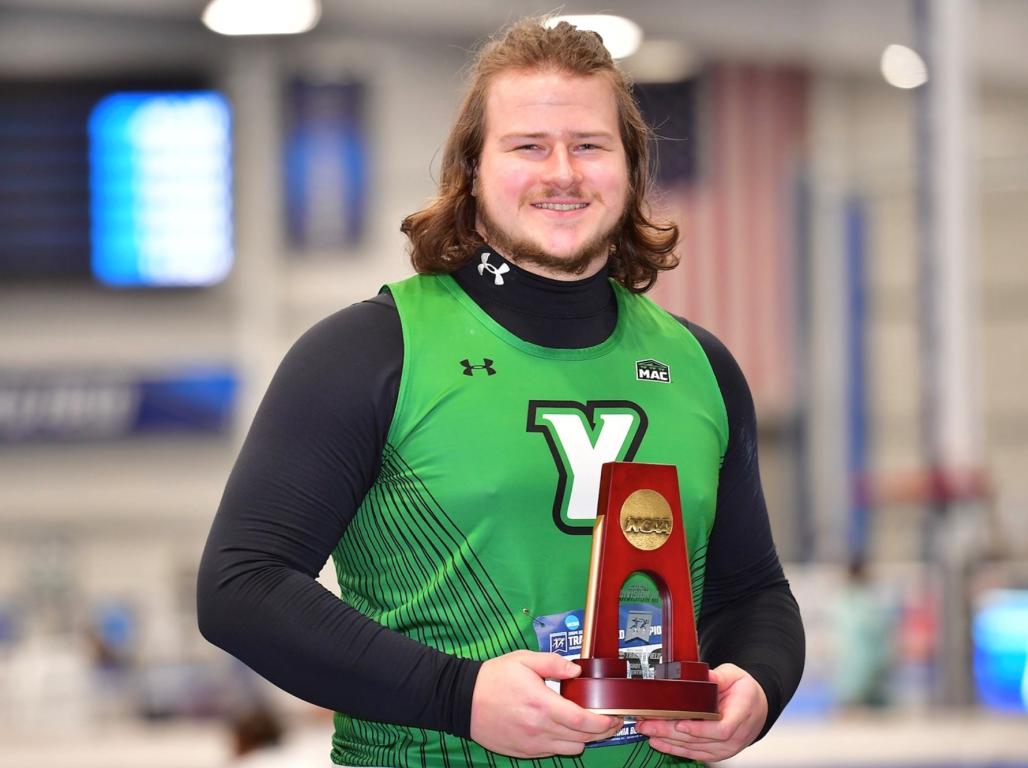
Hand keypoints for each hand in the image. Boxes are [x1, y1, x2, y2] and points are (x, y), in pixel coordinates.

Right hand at [470, 651, 623, 757]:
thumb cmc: (493, 678)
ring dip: (583, 739)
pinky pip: (553, 753)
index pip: (583, 720)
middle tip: (610, 721)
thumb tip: (577, 671)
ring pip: (571, 749)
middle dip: (602, 731)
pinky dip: (564, 744)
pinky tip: (563, 730)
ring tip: (586, 724)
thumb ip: (553, 663)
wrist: (462, 700)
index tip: (615, 717)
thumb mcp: (523, 660)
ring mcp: (532, 744)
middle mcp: (539, 729)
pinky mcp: (524, 752)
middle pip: (582, 738)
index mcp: (542, 704)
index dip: (604, 722)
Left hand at [635, 663, 766, 762]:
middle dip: (671, 732)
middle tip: (649, 723)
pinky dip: (675, 749)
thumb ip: (719, 676)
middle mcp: (735, 735)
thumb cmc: (744, 691)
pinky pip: (695, 753)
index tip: (680, 724)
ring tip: (648, 731)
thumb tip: (704, 675)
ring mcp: (726, 747)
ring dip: (669, 742)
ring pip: (695, 749)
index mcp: (742, 713)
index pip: (722, 729)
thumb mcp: (734, 675)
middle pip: (701, 740)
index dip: (699, 729)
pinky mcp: (716, 752)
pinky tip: (659, 742)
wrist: (756, 706)